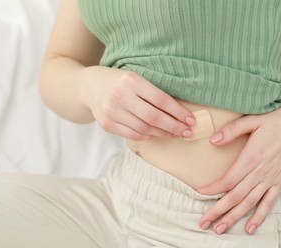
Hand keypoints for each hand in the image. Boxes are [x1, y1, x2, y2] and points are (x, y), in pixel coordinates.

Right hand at [80, 66, 195, 139]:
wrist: (89, 86)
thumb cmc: (119, 81)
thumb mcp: (136, 79)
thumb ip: (153, 93)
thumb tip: (179, 113)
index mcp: (131, 80)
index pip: (161, 100)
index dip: (178, 112)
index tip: (191, 120)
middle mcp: (119, 95)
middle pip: (153, 117)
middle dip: (174, 126)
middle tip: (188, 132)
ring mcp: (111, 111)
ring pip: (144, 128)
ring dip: (163, 133)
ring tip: (175, 134)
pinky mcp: (106, 124)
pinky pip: (132, 135)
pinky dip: (148, 136)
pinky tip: (158, 134)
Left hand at [196, 105, 280, 234]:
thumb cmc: (277, 122)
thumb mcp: (252, 121)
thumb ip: (231, 130)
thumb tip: (212, 140)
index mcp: (251, 158)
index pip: (228, 179)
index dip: (212, 189)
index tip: (199, 193)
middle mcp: (260, 172)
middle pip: (235, 196)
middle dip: (217, 211)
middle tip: (203, 222)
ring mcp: (271, 179)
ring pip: (249, 203)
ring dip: (233, 217)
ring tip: (219, 229)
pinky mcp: (280, 182)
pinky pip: (268, 203)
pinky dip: (259, 216)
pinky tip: (250, 228)